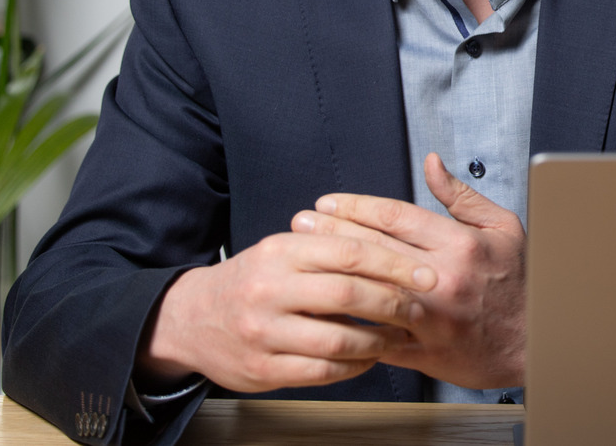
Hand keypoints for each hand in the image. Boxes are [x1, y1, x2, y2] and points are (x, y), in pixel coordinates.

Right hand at [135, 230, 436, 393]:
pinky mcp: (263, 369)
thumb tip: (392, 243)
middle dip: (394, 302)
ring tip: (398, 337)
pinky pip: (323, 371)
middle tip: (420, 308)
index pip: (350, 251)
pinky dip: (354, 366)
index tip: (426, 273)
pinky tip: (368, 358)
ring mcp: (265, 332)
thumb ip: (328, 246)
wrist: (190, 319)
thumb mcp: (281, 250)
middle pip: (348, 294)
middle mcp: (270, 289)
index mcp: (281, 251)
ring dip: (378, 341)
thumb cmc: (250, 281)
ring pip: (338, 338)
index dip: (395, 263)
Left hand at [292, 153, 527, 388]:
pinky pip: (378, 337)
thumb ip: (462, 195)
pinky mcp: (426, 351)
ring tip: (302, 261)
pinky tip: (323, 313)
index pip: (395, 217)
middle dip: (331, 233)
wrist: (538, 341)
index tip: (328, 202)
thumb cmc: (521, 281)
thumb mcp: (503, 226)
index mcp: (462, 244)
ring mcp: (433, 318)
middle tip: (301, 223)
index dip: (355, 206)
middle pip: (373, 250)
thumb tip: (431, 163)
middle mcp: (444, 279)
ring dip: (331, 275)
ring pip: (370, 292)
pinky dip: (349, 325)